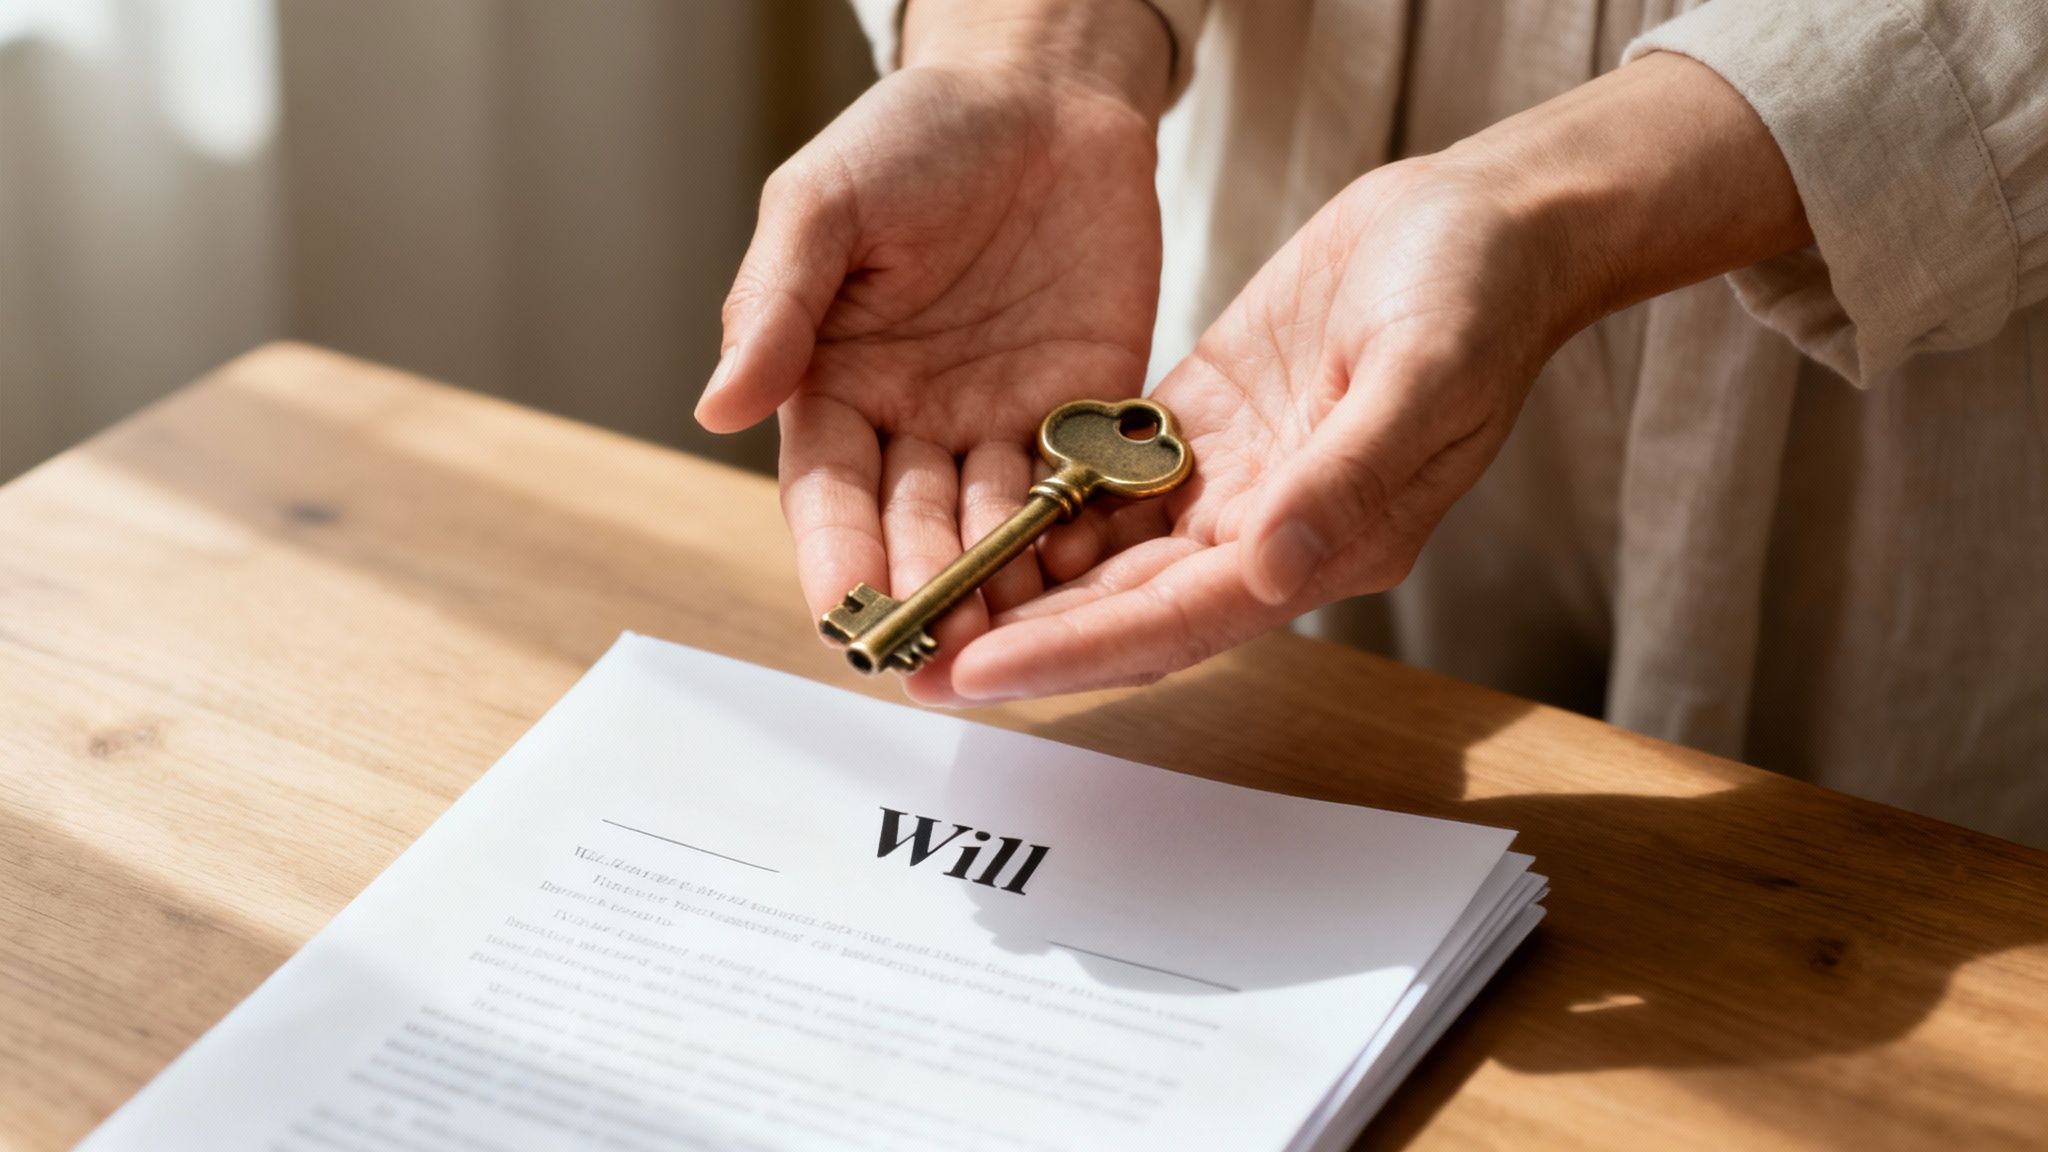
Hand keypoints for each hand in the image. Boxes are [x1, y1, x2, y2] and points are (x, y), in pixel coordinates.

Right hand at [695, 1, 1171, 704]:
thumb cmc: (915, 134)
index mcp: (836, 384)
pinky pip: (1082, 487)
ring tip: (1010, 641)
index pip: (828, 492)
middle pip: (912, 526)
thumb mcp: (824, 204)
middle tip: (935, 649)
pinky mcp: (1088, 410)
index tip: (844, 613)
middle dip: (922, 590)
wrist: (1042, 93)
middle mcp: (916, 422)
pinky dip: (1080, 535)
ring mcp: (1002, 422)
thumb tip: (718, 406)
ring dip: (1000, 584)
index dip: (836, 554)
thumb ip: (777, 304)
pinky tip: (1086, 581)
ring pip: (997, 524)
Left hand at [946, 53, 1813, 699]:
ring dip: (1018, 578)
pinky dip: (1048, 497)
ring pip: (1105, 551)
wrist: (1486, 223)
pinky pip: (1112, 476)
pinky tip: (973, 505)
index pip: (1172, 621)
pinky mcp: (1206, 422)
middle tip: (909, 659)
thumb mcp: (1421, 379)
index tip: (978, 671)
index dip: (1071, 651)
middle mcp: (1266, 530)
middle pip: (1120, 606)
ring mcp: (1232, 479)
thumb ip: (1346, 480)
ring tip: (919, 597)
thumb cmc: (1476, 299)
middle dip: (1017, 636)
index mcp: (1320, 545)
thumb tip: (1270, 563)